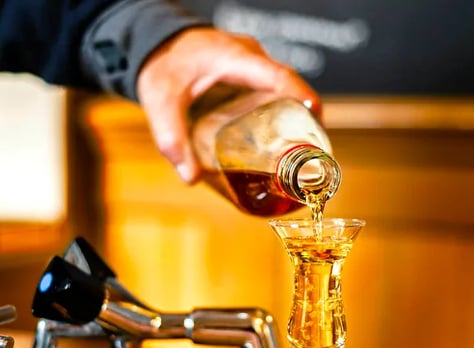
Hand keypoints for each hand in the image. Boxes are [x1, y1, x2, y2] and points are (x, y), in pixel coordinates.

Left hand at [136, 27, 319, 184]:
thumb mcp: (160, 102)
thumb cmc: (161, 65)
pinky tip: (274, 139)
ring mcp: (251, 63)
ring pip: (281, 90)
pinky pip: (270, 91)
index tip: (318, 126)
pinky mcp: (247, 73)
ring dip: (292, 117)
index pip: (281, 78)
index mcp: (236, 59)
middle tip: (306, 155)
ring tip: (294, 153)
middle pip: (288, 87)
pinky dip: (277, 112)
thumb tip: (192, 178)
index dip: (304, 100)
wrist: (155, 44)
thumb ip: (172, 139)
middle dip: (302, 119)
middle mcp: (250, 58)